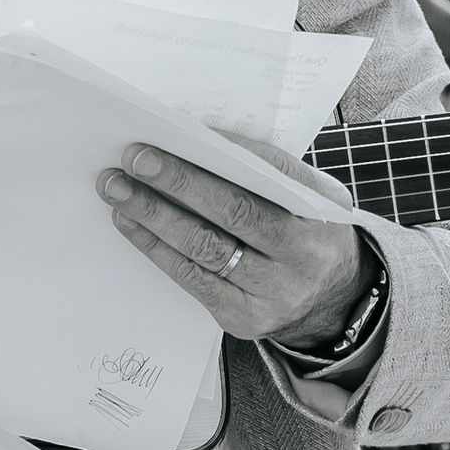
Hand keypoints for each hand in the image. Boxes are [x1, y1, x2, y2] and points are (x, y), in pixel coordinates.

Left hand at [100, 143, 373, 349]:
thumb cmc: (305, 231)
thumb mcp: (309, 196)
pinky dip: (155, 247)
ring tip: (116, 188)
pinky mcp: (242, 317)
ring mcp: (272, 292)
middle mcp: (303, 254)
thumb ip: (268, 171)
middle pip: (233, 212)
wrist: (332, 302)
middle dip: (178, 181)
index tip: (178, 131)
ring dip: (153, 214)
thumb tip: (196, 138)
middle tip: (134, 157)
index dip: (223, 152)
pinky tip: (129, 223)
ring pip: (204, 248)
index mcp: (321, 211)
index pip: (271, 173)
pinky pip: (190, 279)